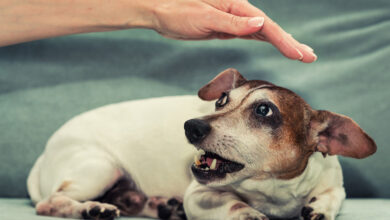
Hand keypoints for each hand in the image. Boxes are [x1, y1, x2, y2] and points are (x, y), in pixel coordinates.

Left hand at [150, 0, 316, 62]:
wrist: (160, 11)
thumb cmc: (178, 12)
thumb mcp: (205, 18)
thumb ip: (233, 23)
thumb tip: (260, 24)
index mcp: (236, 7)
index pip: (266, 27)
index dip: (285, 41)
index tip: (300, 54)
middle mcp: (238, 12)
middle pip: (270, 29)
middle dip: (290, 43)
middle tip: (309, 56)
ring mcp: (233, 19)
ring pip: (263, 32)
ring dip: (281, 42)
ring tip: (299, 52)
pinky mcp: (227, 27)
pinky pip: (251, 34)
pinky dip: (265, 40)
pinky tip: (274, 44)